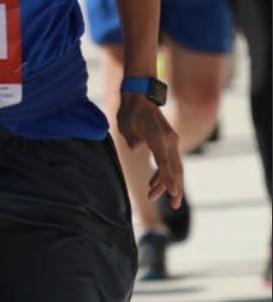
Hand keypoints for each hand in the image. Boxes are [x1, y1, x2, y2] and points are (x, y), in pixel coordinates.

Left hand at [117, 92, 183, 206]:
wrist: (140, 96)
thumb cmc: (131, 111)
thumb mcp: (126, 123)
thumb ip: (131, 137)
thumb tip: (135, 147)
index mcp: (158, 137)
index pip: (165, 162)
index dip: (168, 178)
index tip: (173, 192)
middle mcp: (168, 140)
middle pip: (175, 168)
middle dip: (174, 188)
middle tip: (174, 205)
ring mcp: (170, 140)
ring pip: (173, 167)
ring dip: (165, 183)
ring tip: (151, 196)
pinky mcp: (167, 141)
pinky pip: (168, 161)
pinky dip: (162, 173)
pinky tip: (152, 184)